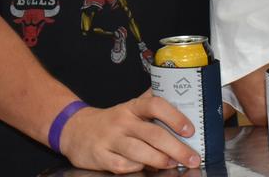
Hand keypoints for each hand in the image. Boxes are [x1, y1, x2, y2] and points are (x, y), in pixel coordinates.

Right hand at [58, 91, 200, 173]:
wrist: (76, 130)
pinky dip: (138, 169)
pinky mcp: (102, 156)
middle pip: (153, 134)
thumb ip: (153, 103)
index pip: (155, 105)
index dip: (174, 117)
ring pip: (139, 152)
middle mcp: (122, 121)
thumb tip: (184, 99)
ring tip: (173, 164)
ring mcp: (111, 139)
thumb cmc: (112, 121)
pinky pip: (124, 166)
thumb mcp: (131, 107)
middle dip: (177, 148)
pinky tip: (146, 169)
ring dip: (160, 160)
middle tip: (192, 157)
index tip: (190, 129)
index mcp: (132, 107)